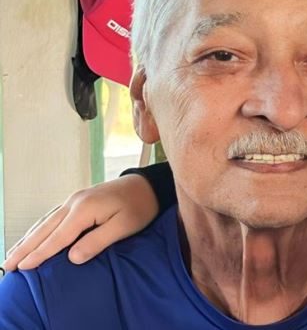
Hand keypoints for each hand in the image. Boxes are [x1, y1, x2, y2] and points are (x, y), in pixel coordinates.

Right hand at [2, 174, 158, 270]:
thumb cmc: (140, 206)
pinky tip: (35, 235)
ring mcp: (75, 199)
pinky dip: (40, 228)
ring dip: (29, 237)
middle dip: (25, 247)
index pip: (57, 237)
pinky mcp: (79, 200)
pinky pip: (53, 216)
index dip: (39, 254)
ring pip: (46, 221)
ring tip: (13, 253)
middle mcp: (75, 202)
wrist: (147, 185)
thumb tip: (72, 257)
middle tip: (6, 264)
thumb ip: (98, 241)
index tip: (22, 268)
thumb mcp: (124, 226)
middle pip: (45, 228)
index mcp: (85, 209)